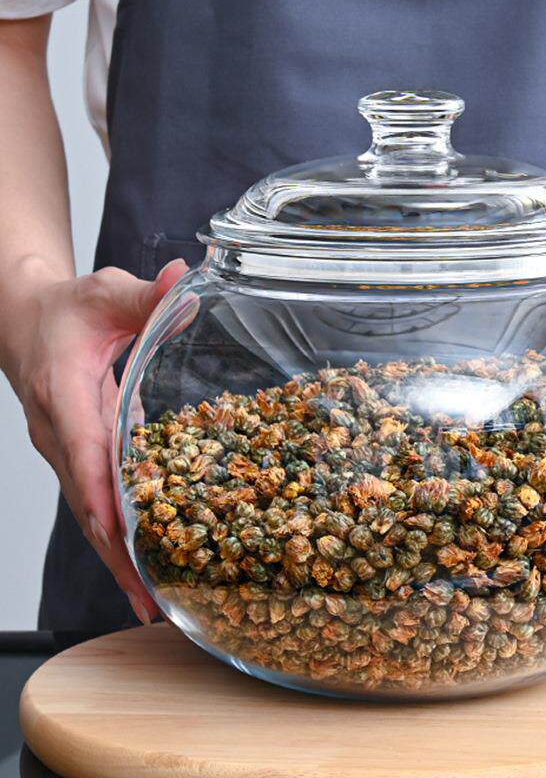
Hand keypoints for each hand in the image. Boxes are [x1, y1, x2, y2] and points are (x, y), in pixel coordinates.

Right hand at [1, 259, 187, 623]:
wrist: (25, 322)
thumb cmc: (66, 310)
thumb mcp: (104, 294)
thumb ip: (144, 294)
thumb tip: (182, 280)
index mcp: (63, 392)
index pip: (82, 450)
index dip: (102, 493)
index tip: (121, 534)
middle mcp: (59, 432)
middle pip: (84, 502)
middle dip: (114, 551)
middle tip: (148, 600)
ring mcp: (64, 450)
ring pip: (87, 513)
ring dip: (115, 557)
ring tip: (150, 604)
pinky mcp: (77, 456)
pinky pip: (96, 502)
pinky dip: (116, 536)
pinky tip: (142, 564)